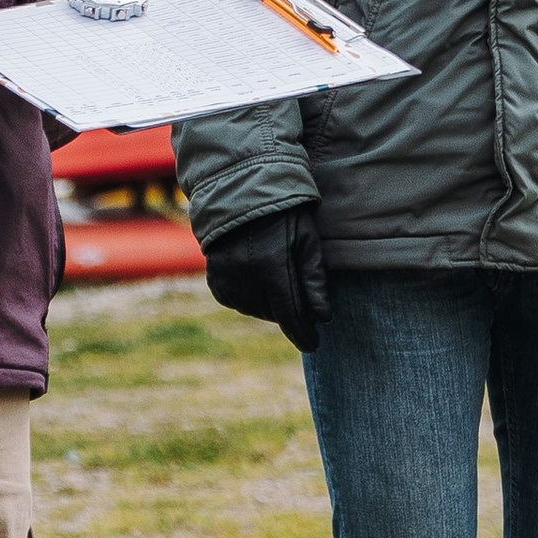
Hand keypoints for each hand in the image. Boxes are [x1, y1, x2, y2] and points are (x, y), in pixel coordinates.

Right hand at [202, 203, 331, 350]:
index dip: (302, 333)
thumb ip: (314, 278)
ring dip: (270, 305)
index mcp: (271, 265)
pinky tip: (258, 278)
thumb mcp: (307, 239)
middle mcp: (245, 276)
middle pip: (274, 313)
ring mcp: (226, 278)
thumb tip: (322, 317)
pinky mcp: (215, 279)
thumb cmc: (284, 214)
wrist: (242, 194)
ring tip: (277, 277)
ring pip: (256, 310)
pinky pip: (237, 302)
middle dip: (290, 310)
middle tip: (300, 293)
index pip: (289, 313)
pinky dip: (250, 298)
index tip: (313, 344)